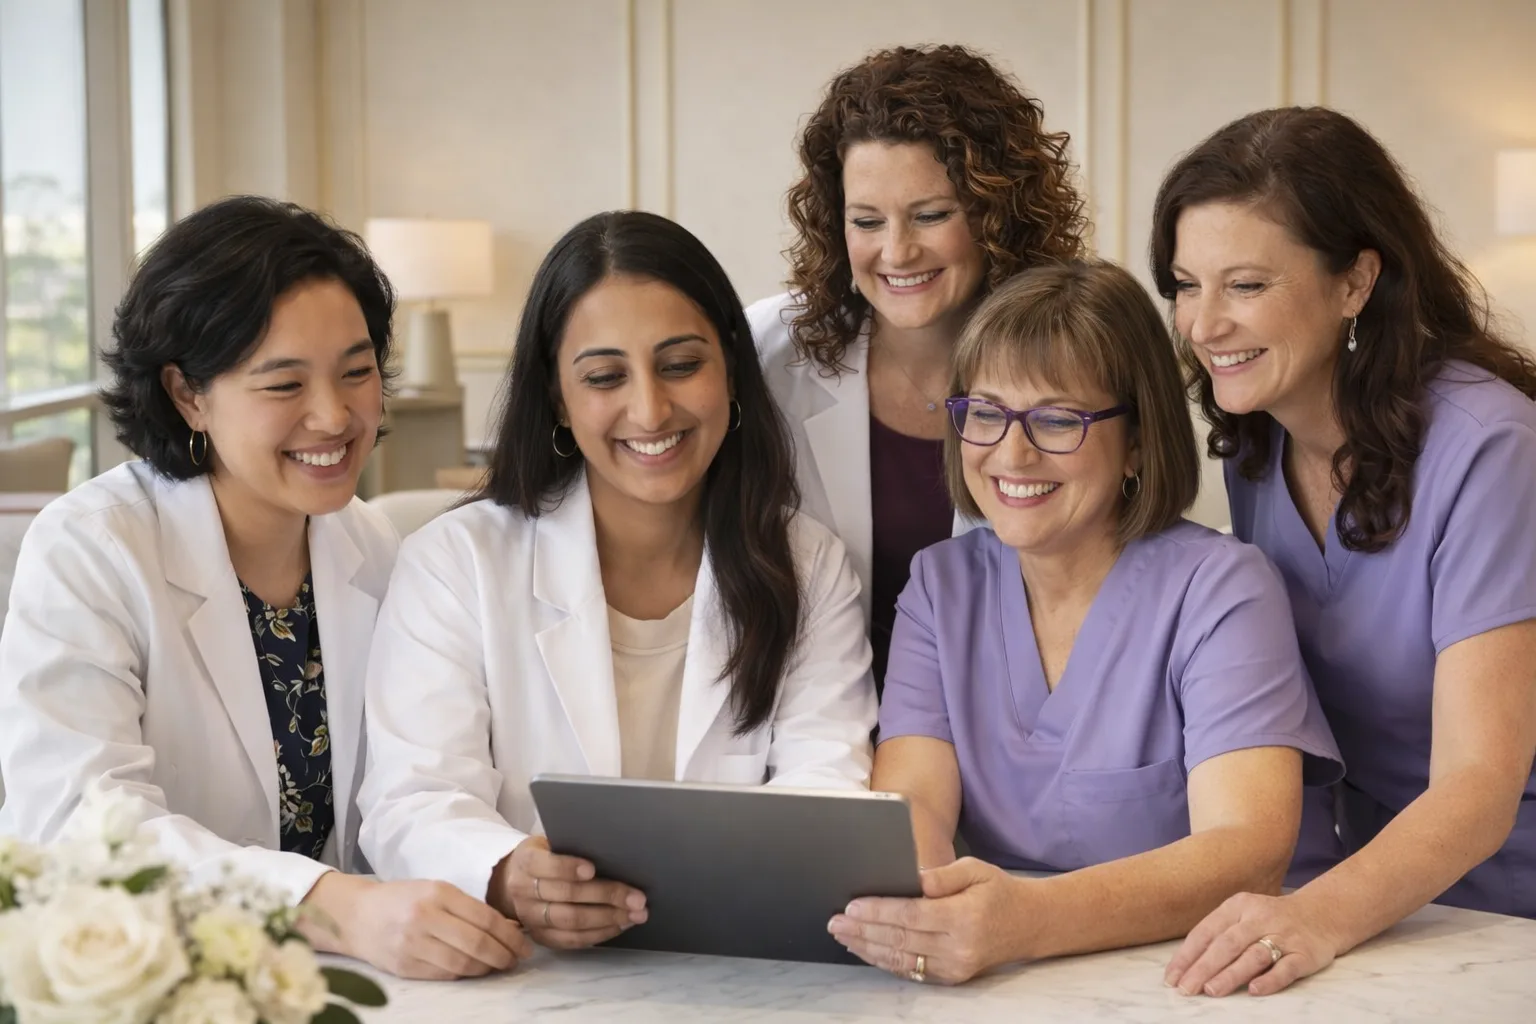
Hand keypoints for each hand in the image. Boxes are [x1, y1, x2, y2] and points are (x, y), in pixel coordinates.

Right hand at [304, 873, 531, 979]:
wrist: (356, 915)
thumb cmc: (404, 899)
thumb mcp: (437, 891)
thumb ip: (470, 908)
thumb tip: (509, 928)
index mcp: (438, 893)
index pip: (486, 919)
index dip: (510, 936)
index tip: (524, 945)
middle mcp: (425, 918)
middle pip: (477, 943)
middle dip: (504, 955)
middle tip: (516, 959)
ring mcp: (413, 944)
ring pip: (462, 963)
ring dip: (487, 968)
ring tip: (498, 965)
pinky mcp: (405, 967)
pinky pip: (445, 974)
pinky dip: (465, 974)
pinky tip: (474, 969)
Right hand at [489, 836, 646, 949]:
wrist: (516, 880)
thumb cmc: (547, 856)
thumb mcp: (551, 842)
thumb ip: (573, 846)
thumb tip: (615, 850)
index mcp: (526, 861)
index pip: (545, 865)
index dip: (568, 867)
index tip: (593, 869)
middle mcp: (523, 891)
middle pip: (566, 896)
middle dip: (605, 896)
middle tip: (637, 898)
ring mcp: (531, 917)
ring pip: (571, 921)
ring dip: (608, 919)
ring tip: (635, 914)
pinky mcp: (541, 937)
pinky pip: (571, 940)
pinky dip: (599, 934)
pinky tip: (620, 925)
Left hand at [826, 857, 1028, 984]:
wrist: (1029, 924)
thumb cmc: (999, 890)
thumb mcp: (975, 869)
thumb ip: (942, 875)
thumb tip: (910, 879)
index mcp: (964, 917)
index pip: (911, 915)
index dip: (878, 911)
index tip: (852, 905)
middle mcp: (959, 947)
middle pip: (901, 939)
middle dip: (863, 930)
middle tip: (835, 921)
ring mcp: (955, 966)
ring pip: (902, 960)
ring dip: (868, 948)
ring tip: (843, 936)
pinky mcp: (953, 977)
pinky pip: (912, 971)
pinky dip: (886, 960)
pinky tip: (867, 950)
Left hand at [1164, 891, 1338, 996]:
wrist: (1321, 914)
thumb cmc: (1270, 920)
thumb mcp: (1243, 916)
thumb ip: (1219, 935)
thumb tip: (1186, 967)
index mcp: (1238, 906)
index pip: (1206, 932)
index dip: (1187, 956)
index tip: (1172, 977)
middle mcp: (1259, 917)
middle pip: (1227, 944)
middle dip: (1203, 967)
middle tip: (1186, 988)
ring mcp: (1283, 935)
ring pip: (1253, 956)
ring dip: (1231, 974)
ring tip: (1211, 990)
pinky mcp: (1305, 953)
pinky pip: (1286, 968)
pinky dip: (1269, 980)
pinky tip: (1253, 991)